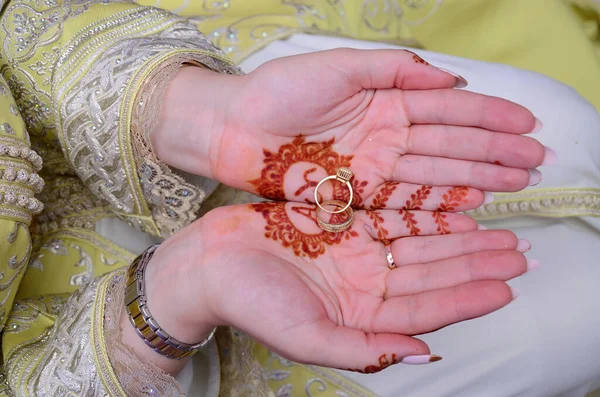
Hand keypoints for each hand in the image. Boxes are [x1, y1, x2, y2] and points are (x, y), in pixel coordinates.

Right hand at [144, 202, 531, 372]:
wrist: (210, 264)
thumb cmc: (252, 303)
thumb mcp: (307, 336)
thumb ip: (365, 349)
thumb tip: (422, 355)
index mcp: (360, 314)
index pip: (425, 309)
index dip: (466, 298)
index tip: (505, 287)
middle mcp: (363, 283)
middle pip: (431, 273)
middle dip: (475, 264)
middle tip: (518, 253)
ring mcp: (355, 252)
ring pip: (419, 243)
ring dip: (458, 238)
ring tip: (497, 231)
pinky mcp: (342, 222)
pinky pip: (392, 216)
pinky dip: (422, 212)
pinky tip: (450, 208)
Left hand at [153, 49, 551, 212]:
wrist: (233, 129)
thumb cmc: (278, 91)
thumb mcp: (338, 66)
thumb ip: (393, 69)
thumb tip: (449, 80)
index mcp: (384, 99)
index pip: (446, 110)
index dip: (488, 116)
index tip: (526, 125)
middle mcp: (384, 135)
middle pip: (448, 146)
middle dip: (492, 153)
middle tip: (534, 165)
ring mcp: (372, 167)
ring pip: (433, 175)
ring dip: (475, 180)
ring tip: (513, 186)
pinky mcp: (355, 194)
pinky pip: (404, 201)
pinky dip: (437, 205)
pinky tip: (469, 207)